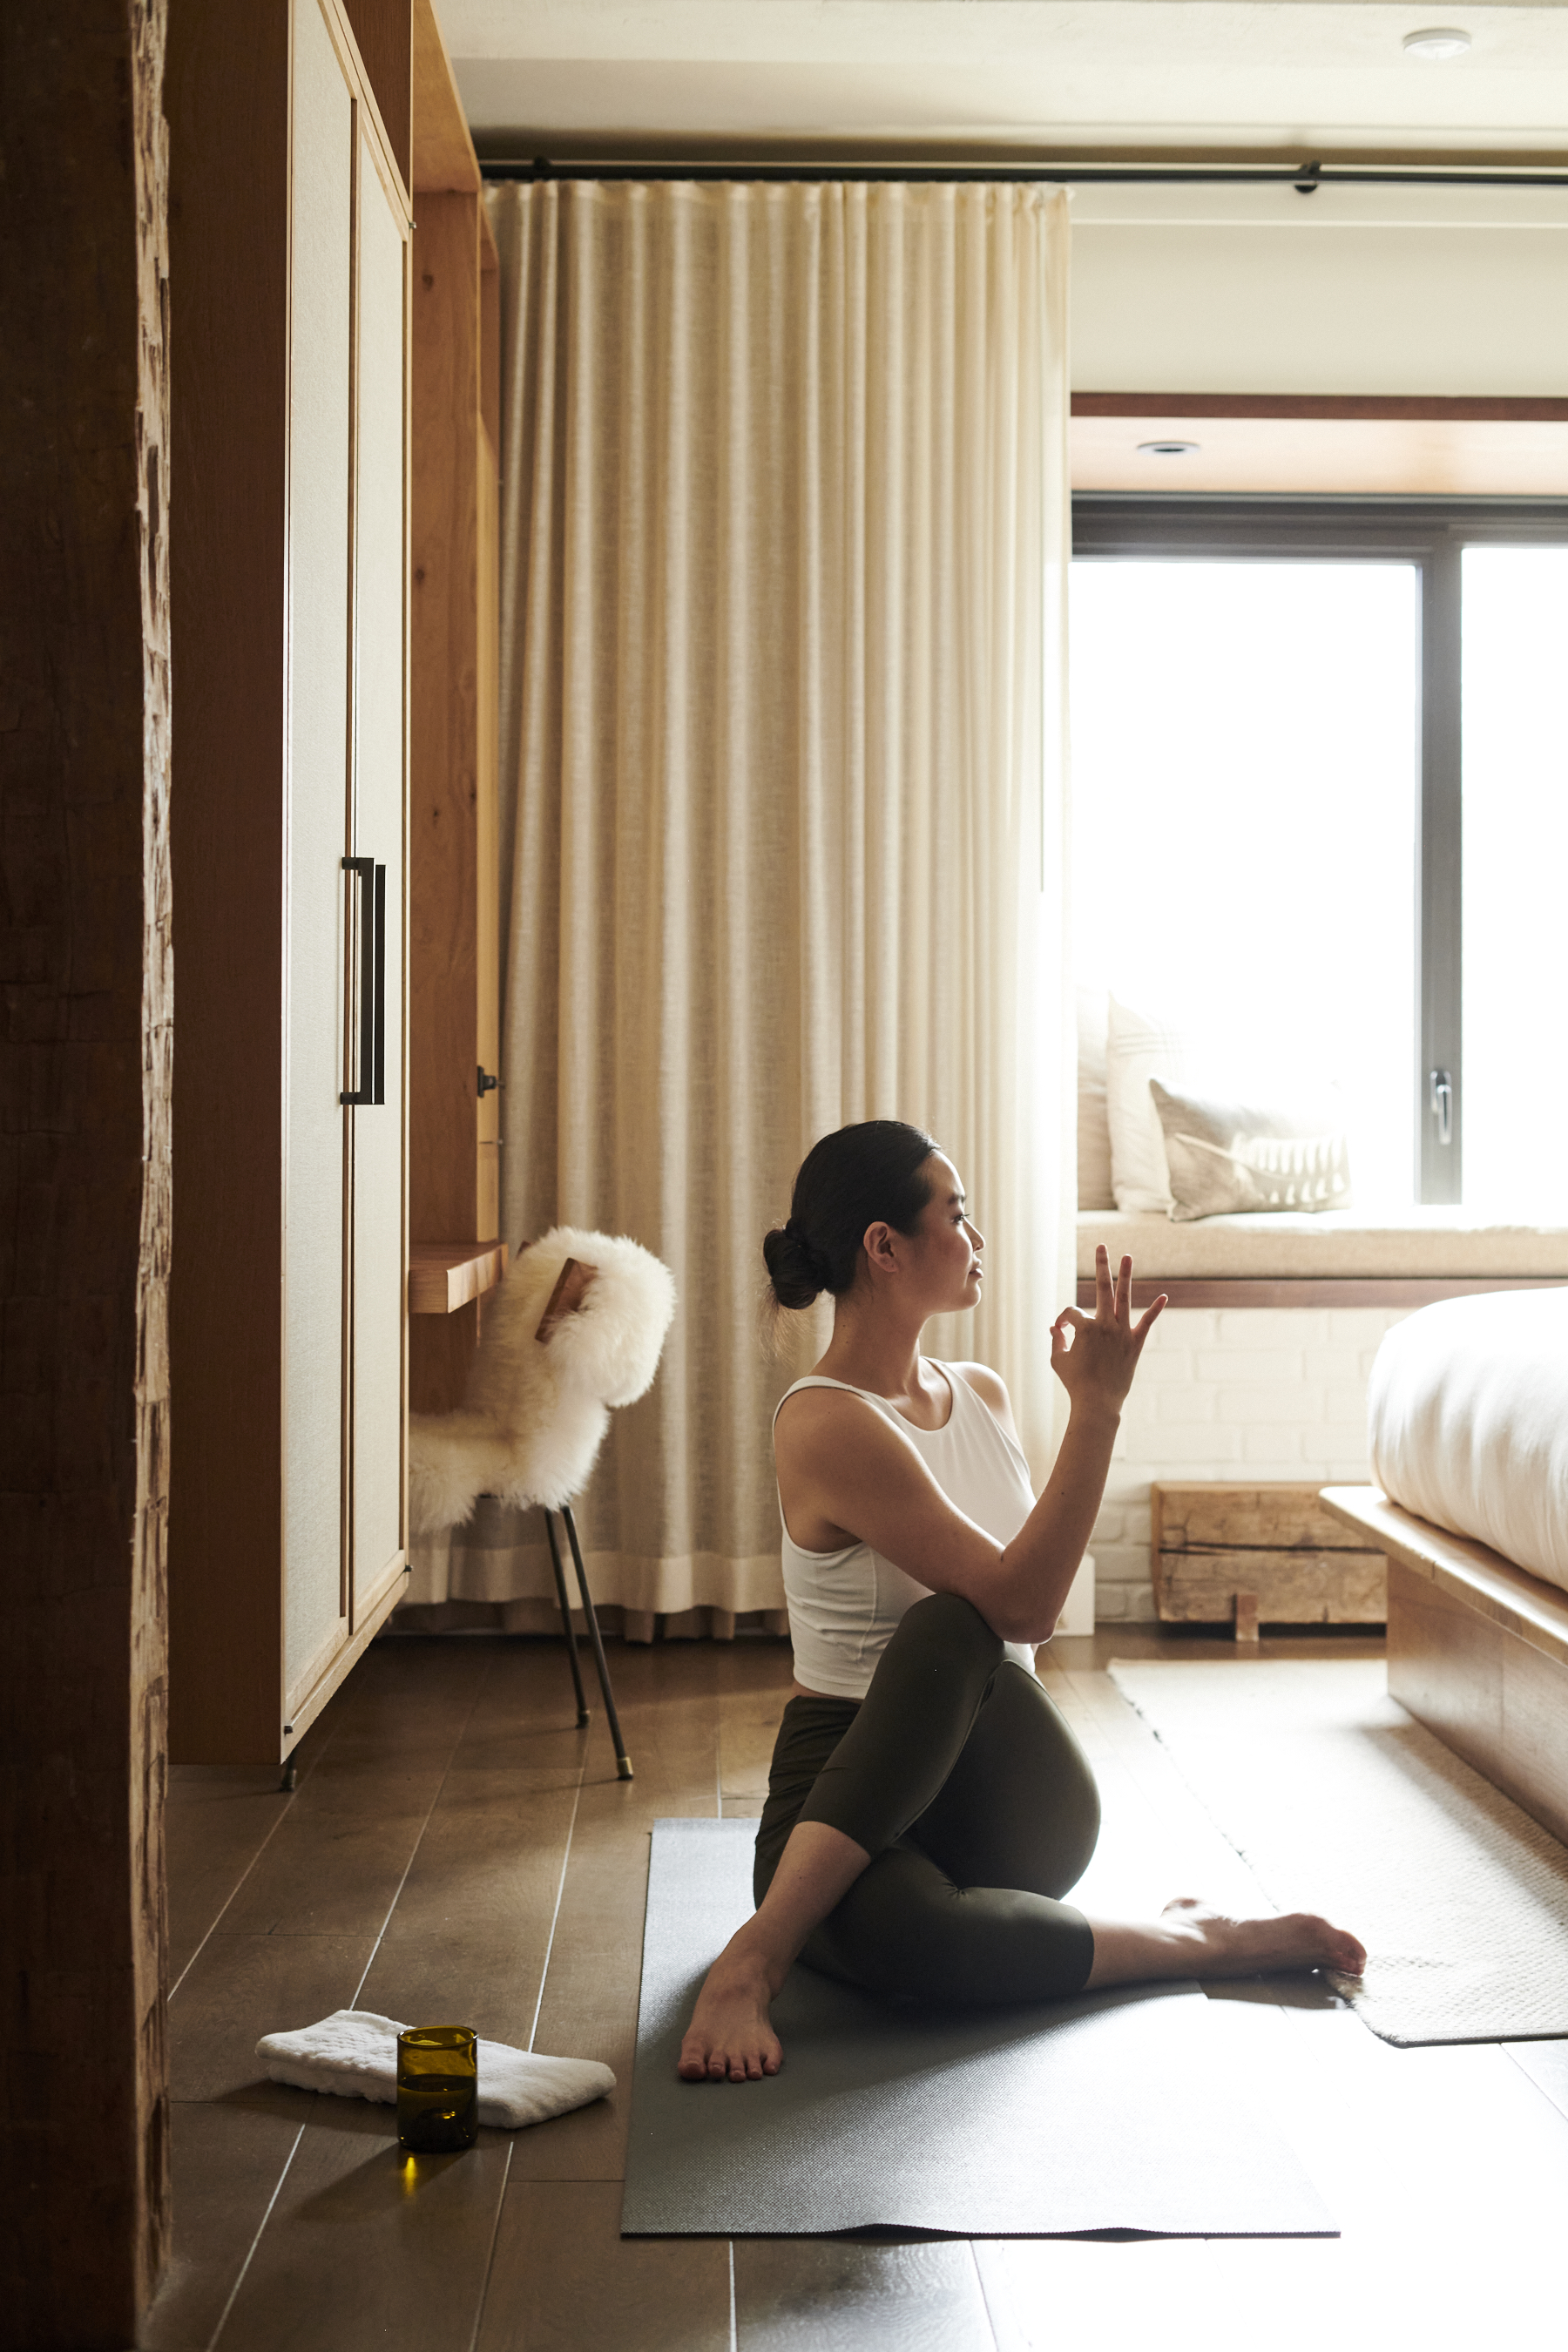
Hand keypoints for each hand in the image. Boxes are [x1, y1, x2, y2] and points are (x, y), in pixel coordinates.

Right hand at [1049, 1247, 1164, 1416]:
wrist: (1097, 1403)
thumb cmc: (1074, 1383)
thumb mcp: (1057, 1360)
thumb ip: (1056, 1340)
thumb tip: (1055, 1328)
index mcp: (1084, 1328)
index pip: (1071, 1314)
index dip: (1063, 1321)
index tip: (1060, 1333)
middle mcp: (1104, 1325)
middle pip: (1102, 1288)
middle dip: (1101, 1265)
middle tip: (1102, 1246)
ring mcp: (1121, 1333)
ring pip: (1123, 1298)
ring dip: (1126, 1275)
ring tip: (1127, 1256)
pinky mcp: (1135, 1344)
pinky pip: (1147, 1323)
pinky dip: (1155, 1310)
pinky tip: (1165, 1297)